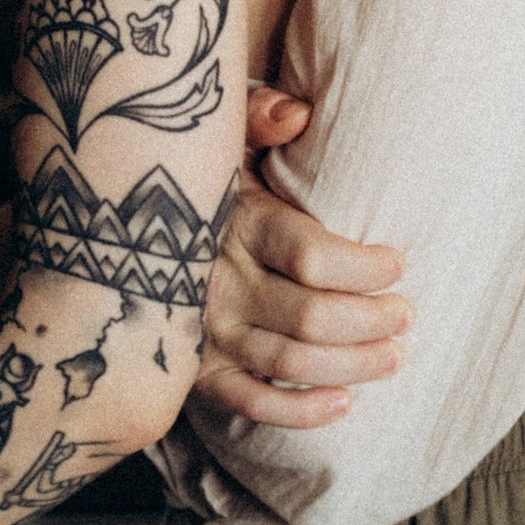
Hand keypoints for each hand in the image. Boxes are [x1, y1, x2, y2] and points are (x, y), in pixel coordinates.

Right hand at [195, 87, 411, 428]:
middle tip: (406, 314)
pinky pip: (252, 403)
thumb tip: (299, 113)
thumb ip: (257, 116)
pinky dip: (302, 412)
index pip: (311, 256)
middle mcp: (218, 282)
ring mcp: (205, 332)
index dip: (364, 268)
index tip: (397, 263)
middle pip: (312, 316)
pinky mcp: (197, 371)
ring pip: (291, 363)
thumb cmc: (197, 182)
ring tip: (393, 354)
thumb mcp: (220, 139)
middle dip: (372, 319)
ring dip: (353, 365)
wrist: (119, 233)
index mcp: (234, 223)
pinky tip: (343, 402)